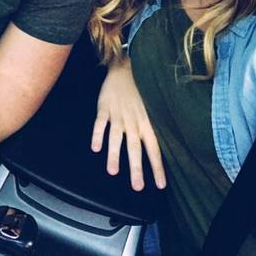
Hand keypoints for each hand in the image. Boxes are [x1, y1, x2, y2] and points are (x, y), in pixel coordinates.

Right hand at [91, 61, 165, 190]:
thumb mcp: (150, 110)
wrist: (126, 68)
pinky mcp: (104, 108)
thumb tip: (157, 151)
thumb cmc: (139, 92)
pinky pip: (100, 123)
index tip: (160, 185)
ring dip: (114, 155)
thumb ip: (150, 130)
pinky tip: (95, 148)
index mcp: (146, 123)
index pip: (154, 149)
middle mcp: (133, 122)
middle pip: (135, 148)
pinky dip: (98, 135)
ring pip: (116, 137)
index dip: (157, 167)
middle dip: (136, 168)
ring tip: (112, 171)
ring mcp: (118, 115)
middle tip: (137, 187)